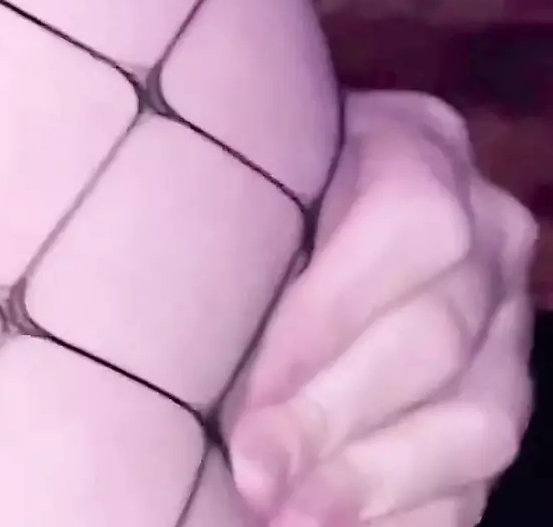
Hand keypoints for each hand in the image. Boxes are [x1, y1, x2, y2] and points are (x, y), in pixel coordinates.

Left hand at [226, 91, 534, 525]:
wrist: (281, 206)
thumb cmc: (228, 186)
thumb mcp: (224, 167)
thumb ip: (205, 210)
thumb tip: (131, 290)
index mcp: (419, 148)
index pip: (410, 227)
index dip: (330, 318)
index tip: (247, 389)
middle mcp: (487, 230)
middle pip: (435, 337)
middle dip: (334, 417)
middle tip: (252, 472)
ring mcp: (506, 323)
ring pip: (478, 418)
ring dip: (374, 480)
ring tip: (288, 515)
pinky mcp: (498, 399)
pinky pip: (479, 477)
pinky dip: (407, 514)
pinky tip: (329, 526)